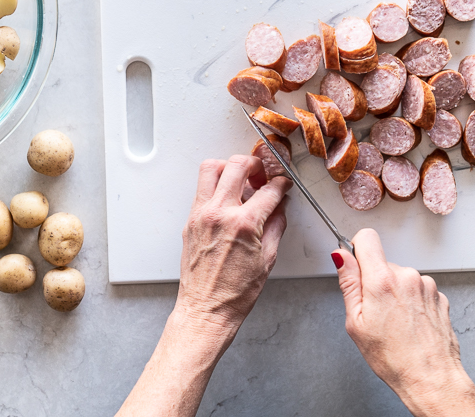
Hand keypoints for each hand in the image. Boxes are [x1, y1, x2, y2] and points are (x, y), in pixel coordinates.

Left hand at [177, 155, 292, 332]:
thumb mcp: (268, 259)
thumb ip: (276, 226)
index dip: (281, 185)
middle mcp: (219, 214)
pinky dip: (216, 186)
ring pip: (211, 168)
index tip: (283, 186)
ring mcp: (201, 215)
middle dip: (255, 164)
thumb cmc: (234, 294)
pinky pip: (202, 189)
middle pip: (237, 165)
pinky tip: (228, 199)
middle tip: (262, 174)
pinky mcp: (190, 221)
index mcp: (243, 224)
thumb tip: (279, 208)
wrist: (206, 310)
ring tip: (241, 180)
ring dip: (230, 168)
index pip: (268, 190)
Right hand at [332, 229, 474, 416]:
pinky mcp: (439, 296)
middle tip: (375, 313)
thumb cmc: (393, 358)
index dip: (357, 248)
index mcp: (382, 280)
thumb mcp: (356, 322)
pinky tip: (409, 324)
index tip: (355, 264)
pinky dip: (411, 302)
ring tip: (394, 323)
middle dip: (375, 281)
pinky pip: (417, 290)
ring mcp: (426, 285)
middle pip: (383, 264)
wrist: (431, 378)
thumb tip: (341, 257)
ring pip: (401, 278)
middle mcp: (407, 276)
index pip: (367, 238)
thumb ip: (348, 283)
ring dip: (395, 293)